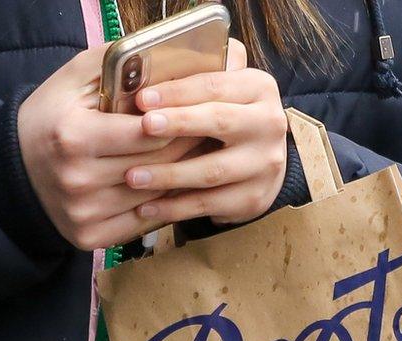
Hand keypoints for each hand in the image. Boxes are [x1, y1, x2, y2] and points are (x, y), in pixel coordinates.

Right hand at [18, 46, 199, 249]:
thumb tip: (163, 55)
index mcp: (74, 136)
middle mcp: (78, 179)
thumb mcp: (73, 78)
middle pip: (157, 164)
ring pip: (156, 196)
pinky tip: (171, 187)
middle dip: (188, 146)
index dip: (178, 120)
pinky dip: (161, 205)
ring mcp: (83, 213)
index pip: (149, 133)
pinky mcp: (89, 237)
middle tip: (207, 132)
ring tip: (197, 158)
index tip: (198, 111)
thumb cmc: (51, 117)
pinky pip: (142, 222)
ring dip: (180, 178)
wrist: (12, 168)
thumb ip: (115, 62)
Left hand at [125, 58, 287, 224]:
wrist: (263, 163)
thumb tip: (142, 71)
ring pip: (212, 170)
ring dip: (169, 174)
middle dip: (179, 124)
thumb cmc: (225, 119)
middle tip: (144, 128)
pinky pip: (209, 204)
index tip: (143, 99)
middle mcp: (268, 124)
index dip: (177, 92)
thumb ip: (195, 76)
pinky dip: (175, 207)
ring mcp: (264, 164)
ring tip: (132, 177)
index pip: (214, 85)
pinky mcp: (254, 197)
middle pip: (219, 121)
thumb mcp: (222, 92)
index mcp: (258, 88)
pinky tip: (145, 207)